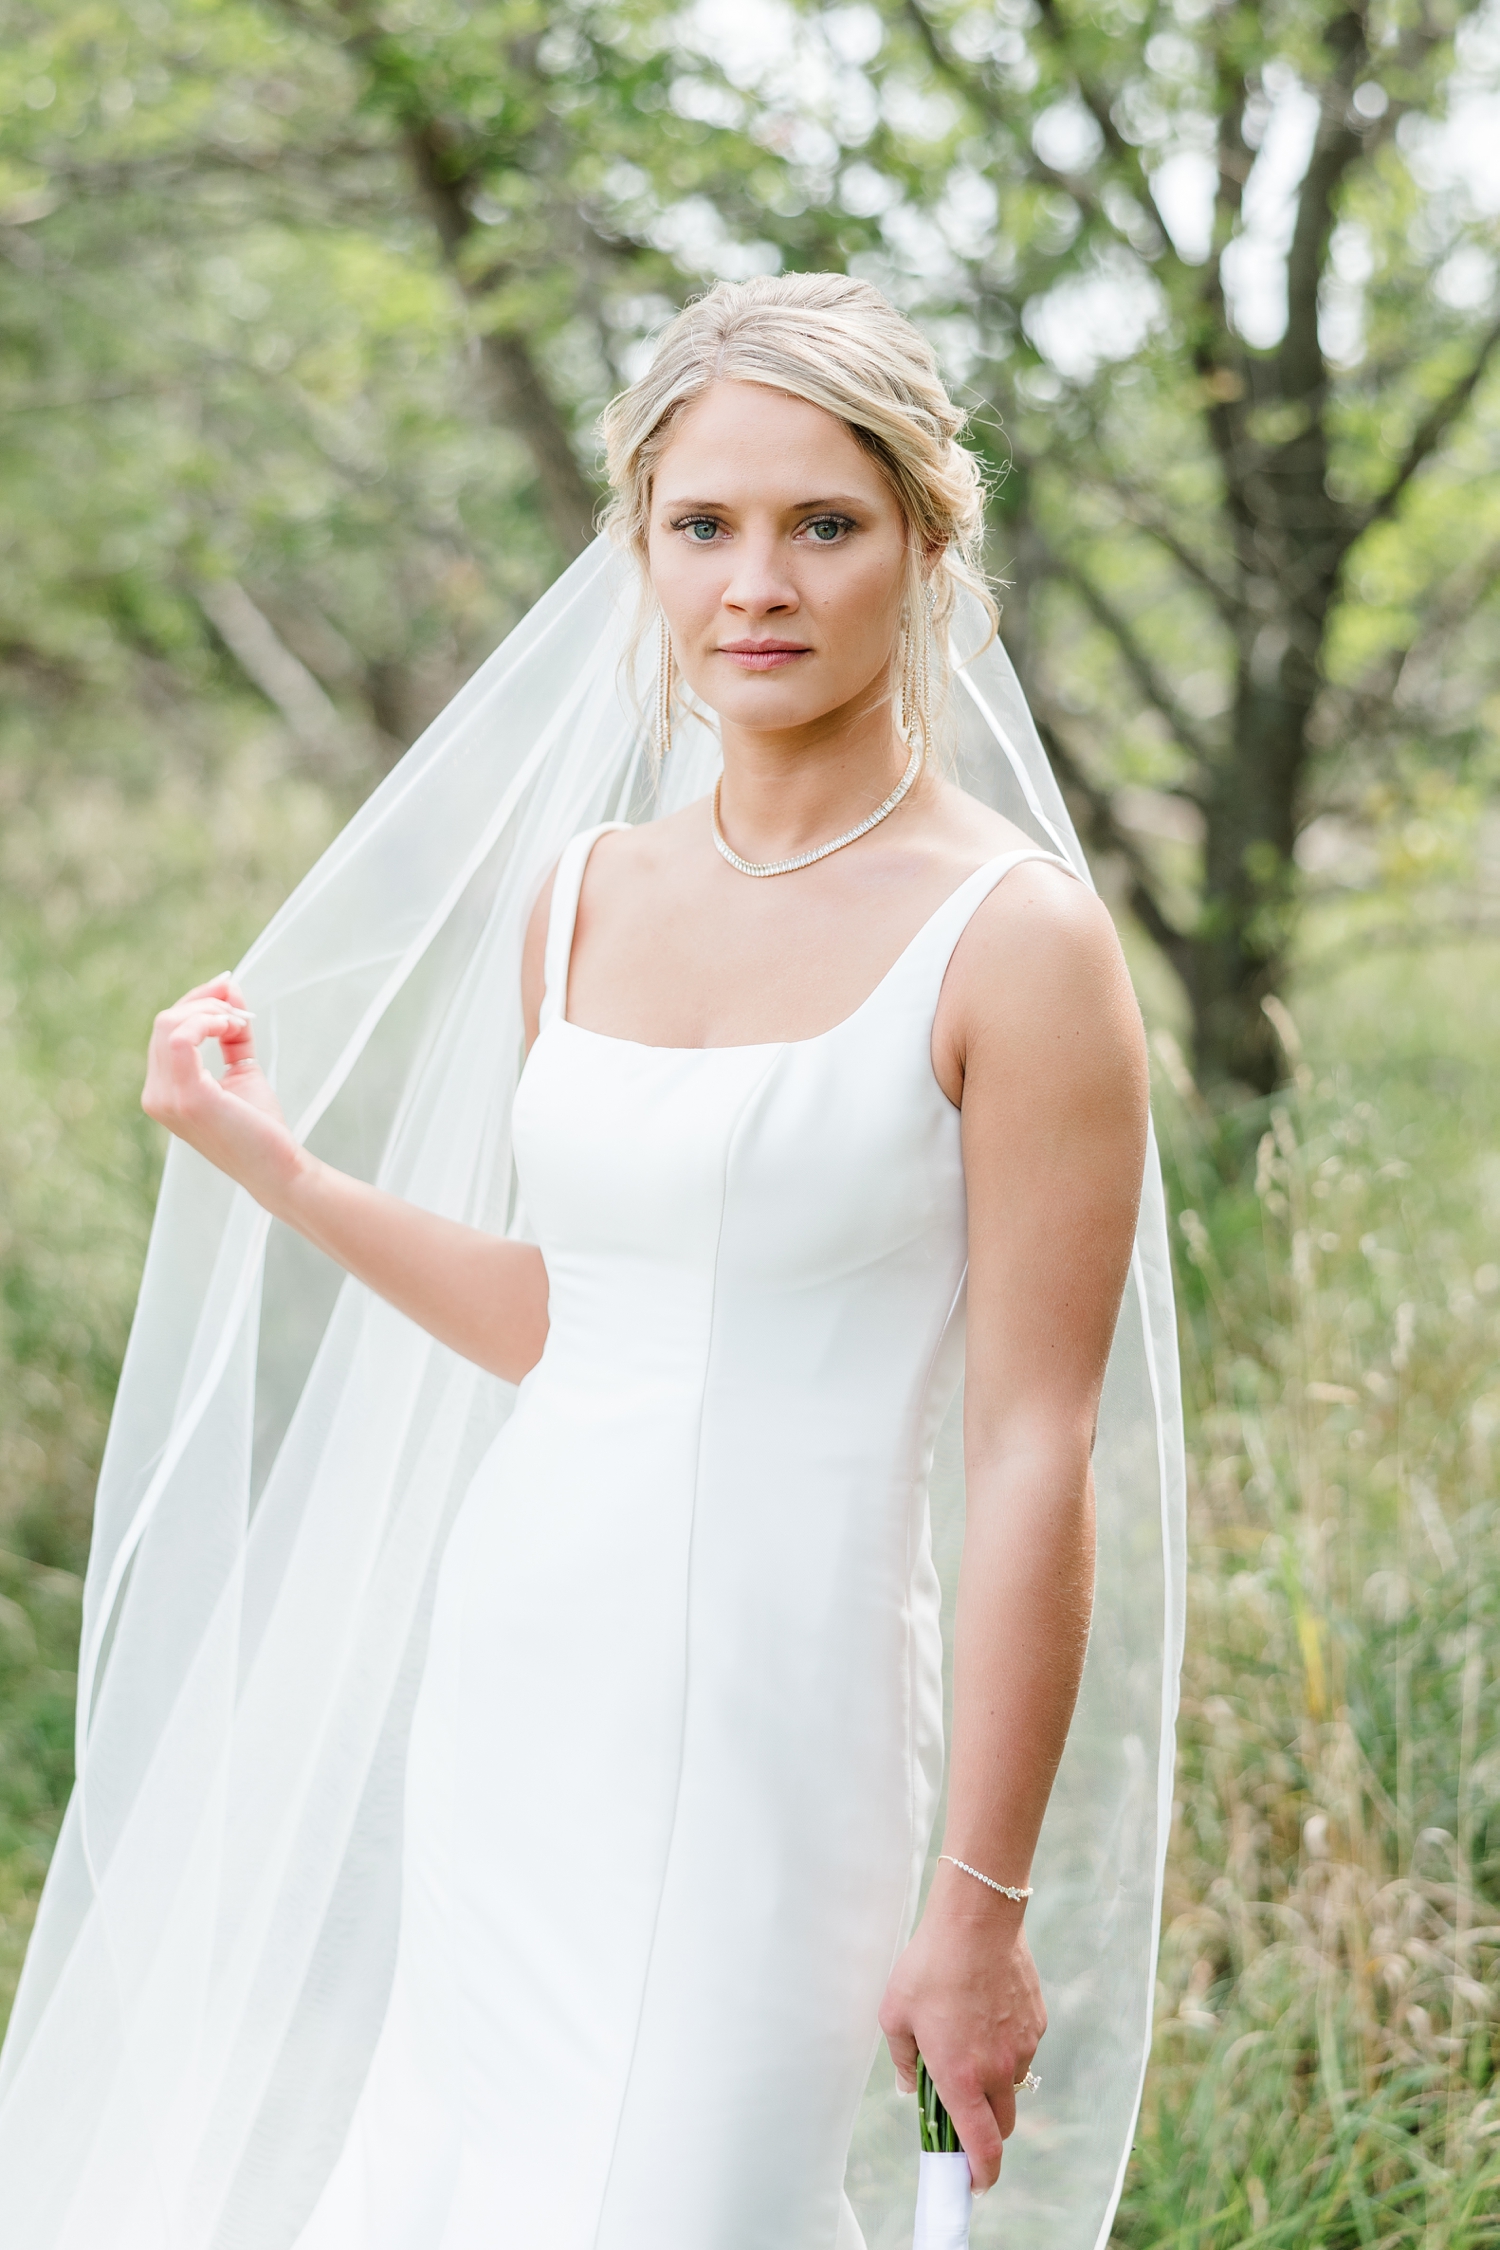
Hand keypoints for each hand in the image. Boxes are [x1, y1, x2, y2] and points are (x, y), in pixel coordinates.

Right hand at [142, 974, 302, 1208]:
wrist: (278, 1168)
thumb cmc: (259, 1126)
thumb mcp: (242, 1069)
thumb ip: (232, 1032)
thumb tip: (229, 987)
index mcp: (163, 1090)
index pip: (165, 1030)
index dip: (196, 1002)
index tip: (229, 988)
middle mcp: (156, 1095)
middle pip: (165, 1021)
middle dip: (205, 1001)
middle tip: (240, 1008)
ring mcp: (166, 1098)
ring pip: (169, 1023)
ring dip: (210, 1010)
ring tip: (238, 1022)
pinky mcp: (186, 1097)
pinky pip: (180, 1037)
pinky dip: (207, 1020)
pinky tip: (231, 1026)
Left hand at [878, 1861, 1045, 2192]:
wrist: (977, 1920)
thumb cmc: (929, 1965)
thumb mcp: (896, 2013)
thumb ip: (905, 2059)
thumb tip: (912, 2085)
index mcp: (960, 2076)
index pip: (980, 2146)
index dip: (980, 2173)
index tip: (973, 2182)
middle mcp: (996, 2070)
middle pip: (1001, 2125)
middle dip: (985, 2130)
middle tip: (963, 2106)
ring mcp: (1022, 2047)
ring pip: (1012, 2083)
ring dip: (993, 2079)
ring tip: (967, 2035)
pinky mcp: (1037, 2022)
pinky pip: (1022, 2048)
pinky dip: (1006, 2045)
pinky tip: (984, 2010)